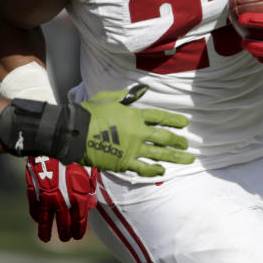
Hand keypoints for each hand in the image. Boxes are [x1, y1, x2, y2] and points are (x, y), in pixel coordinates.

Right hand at [26, 156, 97, 241]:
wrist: (54, 144)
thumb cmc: (75, 156)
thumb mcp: (89, 172)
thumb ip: (90, 191)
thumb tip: (91, 205)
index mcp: (79, 197)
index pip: (79, 221)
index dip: (78, 231)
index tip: (77, 236)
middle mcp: (63, 201)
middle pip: (64, 225)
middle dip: (65, 233)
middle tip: (65, 238)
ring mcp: (47, 198)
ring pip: (45, 221)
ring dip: (45, 231)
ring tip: (45, 239)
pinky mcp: (34, 192)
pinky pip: (34, 209)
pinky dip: (36, 216)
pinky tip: (37, 219)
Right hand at [79, 85, 194, 176]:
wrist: (74, 131)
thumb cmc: (89, 112)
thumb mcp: (108, 97)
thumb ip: (126, 96)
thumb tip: (141, 90)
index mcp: (134, 115)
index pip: (160, 117)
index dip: (174, 120)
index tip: (185, 123)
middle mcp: (138, 132)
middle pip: (164, 137)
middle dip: (178, 141)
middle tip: (186, 145)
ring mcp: (133, 148)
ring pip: (160, 154)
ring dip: (176, 157)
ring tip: (188, 159)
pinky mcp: (124, 162)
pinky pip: (144, 168)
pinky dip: (155, 170)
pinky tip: (163, 171)